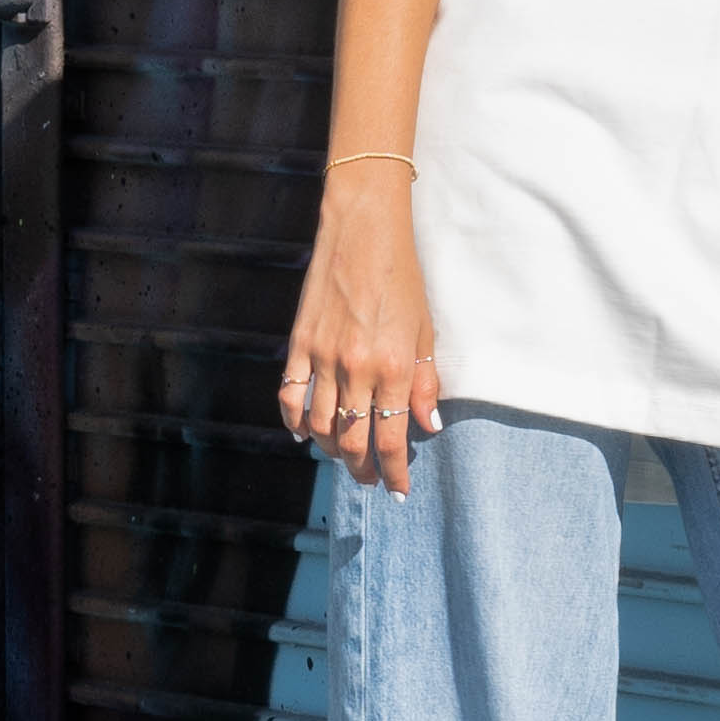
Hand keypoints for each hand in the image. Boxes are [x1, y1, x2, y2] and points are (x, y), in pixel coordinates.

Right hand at [280, 176, 441, 495]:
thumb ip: (425, 383)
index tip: (397, 490)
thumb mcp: (425, 330)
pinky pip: (290, 396)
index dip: (394, 472)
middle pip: (352, 442)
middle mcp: (357, 369)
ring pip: (320, 426)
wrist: (363, 230)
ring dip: (332, 449)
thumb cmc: (402, 277)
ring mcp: (323, 357)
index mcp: (394, 368)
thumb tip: (429, 426)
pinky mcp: (299, 343)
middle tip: (371, 478)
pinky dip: (295, 421)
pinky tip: (304, 432)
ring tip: (344, 455)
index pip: (392, 440)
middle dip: (363, 469)